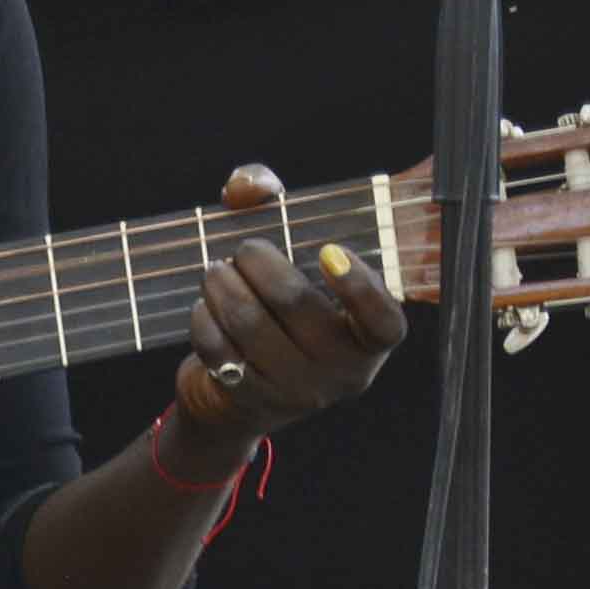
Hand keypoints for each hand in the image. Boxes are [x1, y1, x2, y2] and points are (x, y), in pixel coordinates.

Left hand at [169, 164, 410, 447]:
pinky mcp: (251, 401)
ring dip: (223, 286)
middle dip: (261, 263)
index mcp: (370, 340)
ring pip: (250, 325)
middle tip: (246, 249)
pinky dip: (205, 319)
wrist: (244, 397)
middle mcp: (341, 371)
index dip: (361, 288)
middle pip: (297, 305)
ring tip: (215, 270)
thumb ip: (276, 206)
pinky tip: (205, 305)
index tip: (330, 251)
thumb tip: (248, 187)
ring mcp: (296, 391)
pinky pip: (220, 351)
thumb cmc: (284, 312)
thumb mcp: (297, 262)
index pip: (384, 323)